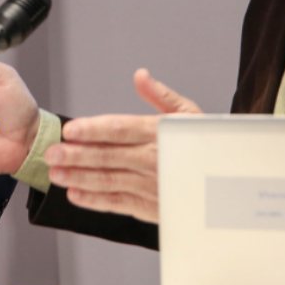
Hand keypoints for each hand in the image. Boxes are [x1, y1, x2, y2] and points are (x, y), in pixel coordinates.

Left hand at [45, 68, 200, 223]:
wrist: (233, 186)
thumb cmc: (208, 146)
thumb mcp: (191, 115)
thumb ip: (161, 96)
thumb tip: (141, 76)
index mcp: (161, 133)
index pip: (120, 129)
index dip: (93, 130)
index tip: (70, 130)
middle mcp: (155, 160)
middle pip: (108, 157)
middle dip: (76, 156)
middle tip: (51, 154)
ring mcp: (153, 186)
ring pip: (110, 181)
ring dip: (79, 178)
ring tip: (56, 174)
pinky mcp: (153, 208)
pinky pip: (119, 203)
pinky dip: (95, 201)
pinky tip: (75, 195)